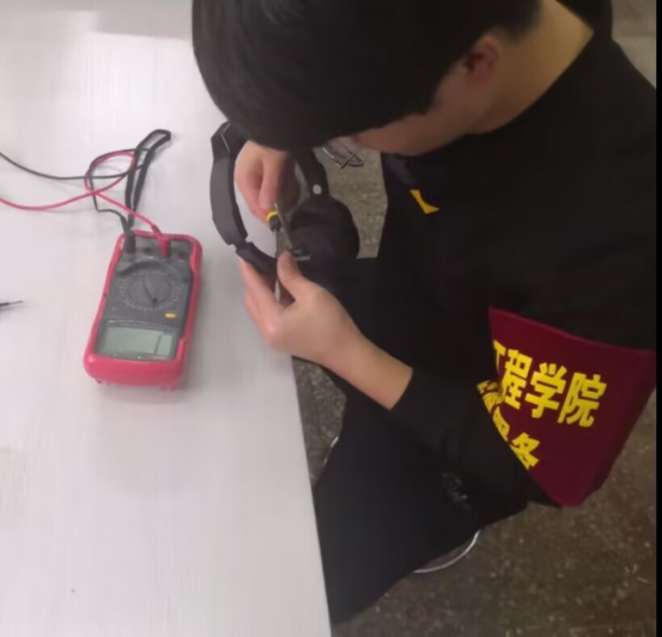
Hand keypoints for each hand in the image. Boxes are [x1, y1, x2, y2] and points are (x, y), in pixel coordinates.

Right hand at [234, 141, 299, 221]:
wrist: (277, 119)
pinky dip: (283, 186)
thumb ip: (270, 187)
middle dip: (276, 205)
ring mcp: (255, 173)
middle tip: (291, 210)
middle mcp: (246, 178)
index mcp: (243, 178)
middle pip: (261, 201)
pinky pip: (273, 184)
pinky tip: (291, 182)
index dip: (268, 217)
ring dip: (281, 195)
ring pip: (268, 194)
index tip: (282, 225)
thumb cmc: (272, 141)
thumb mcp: (273, 165)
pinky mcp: (265, 169)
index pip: (254, 206)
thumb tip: (266, 210)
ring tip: (293, 191)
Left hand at [240, 252, 362, 367]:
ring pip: (259, 309)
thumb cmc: (331, 323)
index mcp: (272, 321)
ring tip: (276, 274)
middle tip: (268, 263)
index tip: (245, 255)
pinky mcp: (280, 340)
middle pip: (252, 301)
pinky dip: (271, 302)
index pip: (255, 290)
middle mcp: (266, 332)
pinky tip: (283, 291)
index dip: (250, 272)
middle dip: (256, 281)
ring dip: (263, 292)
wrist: (346, 353)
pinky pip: (267, 317)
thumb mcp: (312, 294)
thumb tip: (281, 258)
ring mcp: (272, 338)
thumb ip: (291, 276)